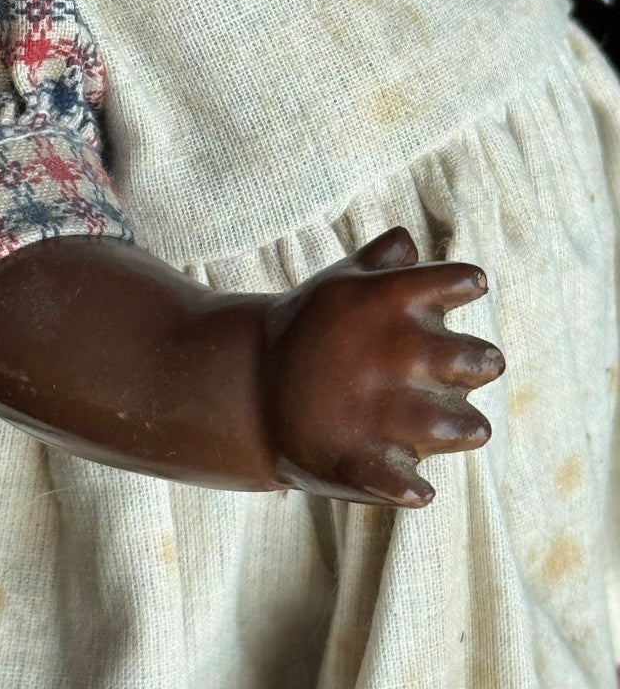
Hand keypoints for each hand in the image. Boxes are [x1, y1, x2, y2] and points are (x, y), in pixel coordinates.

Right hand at [261, 227, 503, 506]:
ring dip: (462, 428)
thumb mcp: (338, 284)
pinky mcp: (362, 462)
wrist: (247, 386)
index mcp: (390, 298)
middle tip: (467, 369)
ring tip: (444, 423)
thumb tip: (409, 242)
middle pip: (482, 360)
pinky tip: (407, 477)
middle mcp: (397, 351)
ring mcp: (382, 410)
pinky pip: (409, 486)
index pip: (463, 280)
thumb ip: (380, 260)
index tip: (461, 291)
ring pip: (465, 427)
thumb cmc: (306, 328)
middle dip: (480, 364)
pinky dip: (412, 487)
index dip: (466, 285)